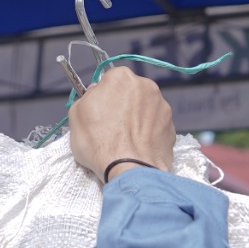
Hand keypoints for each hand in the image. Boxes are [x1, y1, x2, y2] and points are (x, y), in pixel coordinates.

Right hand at [68, 64, 175, 181]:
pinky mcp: (172, 127)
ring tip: (125, 141)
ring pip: (145, 109)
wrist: (130, 170)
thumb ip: (87, 97)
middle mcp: (146, 86)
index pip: (110, 79)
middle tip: (110, 127)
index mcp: (121, 78)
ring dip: (137, 119)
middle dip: (122, 105)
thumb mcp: (76, 115)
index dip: (103, 95)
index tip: (99, 110)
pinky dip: (148, 134)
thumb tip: (96, 93)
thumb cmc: (100, 142)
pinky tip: (138, 147)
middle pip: (131, 92)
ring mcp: (162, 107)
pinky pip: (156, 126)